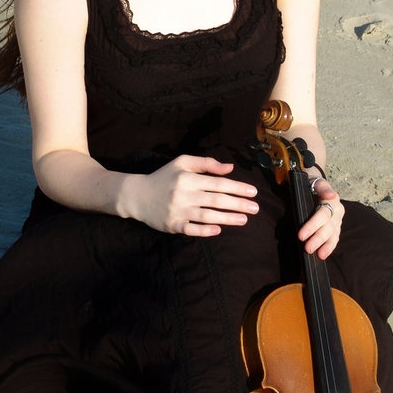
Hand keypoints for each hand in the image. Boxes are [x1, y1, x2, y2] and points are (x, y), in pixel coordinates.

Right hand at [124, 155, 259, 235]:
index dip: (237, 188)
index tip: (253, 192)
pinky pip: (191, 229)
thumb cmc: (164, 177)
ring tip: (243, 220)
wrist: (137, 195)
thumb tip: (230, 168)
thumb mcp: (182, 163)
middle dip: (238, 204)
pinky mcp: (172, 225)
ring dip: (227, 218)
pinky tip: (218, 230)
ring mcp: (178, 211)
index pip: (218, 183)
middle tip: (256, 208)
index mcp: (188, 178)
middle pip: (216, 200)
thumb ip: (206, 163)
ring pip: (207, 215)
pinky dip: (205, 230)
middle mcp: (184, 194)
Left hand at [297, 178, 343, 258]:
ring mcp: (337, 220)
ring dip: (325, 246)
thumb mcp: (315, 182)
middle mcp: (337, 211)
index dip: (312, 226)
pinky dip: (329, 247)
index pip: (322, 215)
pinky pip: (334, 238)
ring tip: (318, 255)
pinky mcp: (336, 227)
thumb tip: (332, 195)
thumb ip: (322, 187)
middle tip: (307, 248)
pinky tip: (323, 255)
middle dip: (317, 239)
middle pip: (328, 227)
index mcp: (332, 200)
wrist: (315, 185)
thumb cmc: (313, 185)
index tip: (301, 235)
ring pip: (333, 234)